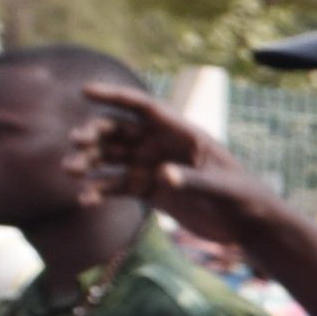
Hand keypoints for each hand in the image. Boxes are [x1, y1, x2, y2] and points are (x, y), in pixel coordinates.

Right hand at [89, 92, 287, 248]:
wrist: (246, 225)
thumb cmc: (242, 197)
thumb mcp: (221, 188)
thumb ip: (192, 180)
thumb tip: (162, 175)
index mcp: (181, 133)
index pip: (143, 107)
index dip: (115, 96)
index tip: (85, 90)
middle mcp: (161, 146)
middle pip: (119, 131)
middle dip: (95, 133)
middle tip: (76, 141)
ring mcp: (152, 168)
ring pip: (111, 158)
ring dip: (89, 161)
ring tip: (71, 169)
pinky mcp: (148, 192)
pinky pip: (116, 187)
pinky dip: (99, 191)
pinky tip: (86, 200)